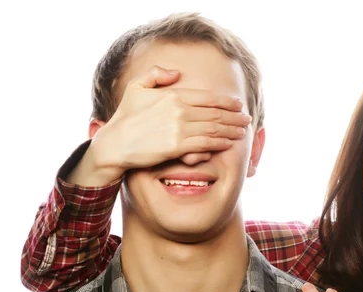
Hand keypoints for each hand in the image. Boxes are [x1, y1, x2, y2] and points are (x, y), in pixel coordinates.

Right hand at [69, 65, 250, 185]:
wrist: (115, 143)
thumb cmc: (126, 116)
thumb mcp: (136, 87)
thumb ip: (156, 74)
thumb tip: (177, 73)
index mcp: (173, 95)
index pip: (208, 97)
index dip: (227, 102)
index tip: (238, 105)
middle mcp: (179, 110)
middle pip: (215, 114)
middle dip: (234, 117)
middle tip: (247, 119)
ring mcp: (179, 129)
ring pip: (214, 129)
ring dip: (231, 130)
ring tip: (242, 132)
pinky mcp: (178, 147)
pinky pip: (205, 144)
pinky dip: (220, 143)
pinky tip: (228, 143)